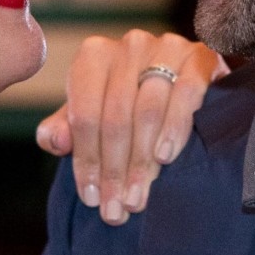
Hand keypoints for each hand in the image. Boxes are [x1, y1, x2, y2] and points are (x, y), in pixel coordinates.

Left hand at [34, 30, 224, 225]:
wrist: (181, 77)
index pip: (83, 115)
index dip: (86, 161)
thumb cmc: (126, 100)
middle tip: (117, 208)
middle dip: (114, 170)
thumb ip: (64, 128)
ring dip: (141, 162)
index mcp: (94, 55)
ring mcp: (166, 47)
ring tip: (137, 197)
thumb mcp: (90, 112)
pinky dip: (174, 129)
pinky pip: (185, 95)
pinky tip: (164, 157)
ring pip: (148, 111)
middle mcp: (129, 45)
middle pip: (115, 118)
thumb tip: (54, 140)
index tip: (91, 199)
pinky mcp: (200, 57)